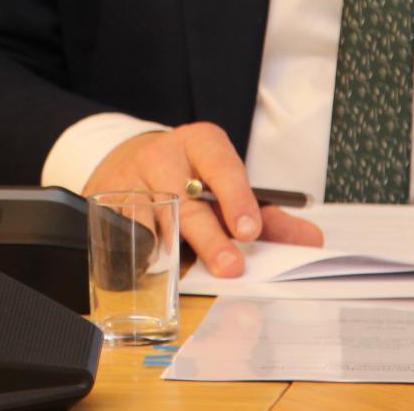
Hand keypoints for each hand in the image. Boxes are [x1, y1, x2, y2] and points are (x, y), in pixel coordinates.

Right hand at [85, 123, 320, 277]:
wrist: (129, 159)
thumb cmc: (189, 178)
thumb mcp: (227, 184)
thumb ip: (269, 216)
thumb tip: (310, 241)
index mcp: (199, 143)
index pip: (220, 165)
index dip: (236, 197)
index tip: (249, 229)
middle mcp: (161, 154)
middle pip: (184, 199)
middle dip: (208, 236)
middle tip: (229, 266)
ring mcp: (129, 177)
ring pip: (150, 218)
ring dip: (169, 249)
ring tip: (182, 271)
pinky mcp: (103, 199)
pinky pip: (121, 232)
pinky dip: (136, 252)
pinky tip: (148, 266)